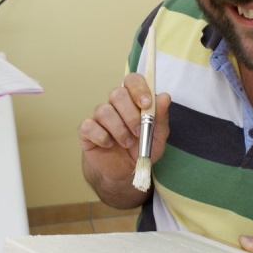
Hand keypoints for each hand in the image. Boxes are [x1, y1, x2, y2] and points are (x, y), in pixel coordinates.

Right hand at [78, 72, 170, 187]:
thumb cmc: (142, 148)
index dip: (138, 88)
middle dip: (130, 114)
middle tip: (139, 132)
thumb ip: (161, 116)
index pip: (132, 80)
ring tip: (127, 143)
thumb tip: (165, 97)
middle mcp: (115, 104)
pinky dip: (102, 137)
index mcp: (133, 100)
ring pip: (104, 111)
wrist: (126, 171)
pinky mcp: (87, 130)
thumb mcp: (158, 136)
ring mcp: (99, 116)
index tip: (146, 104)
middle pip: (117, 94)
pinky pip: (89, 126)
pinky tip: (109, 145)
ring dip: (119, 130)